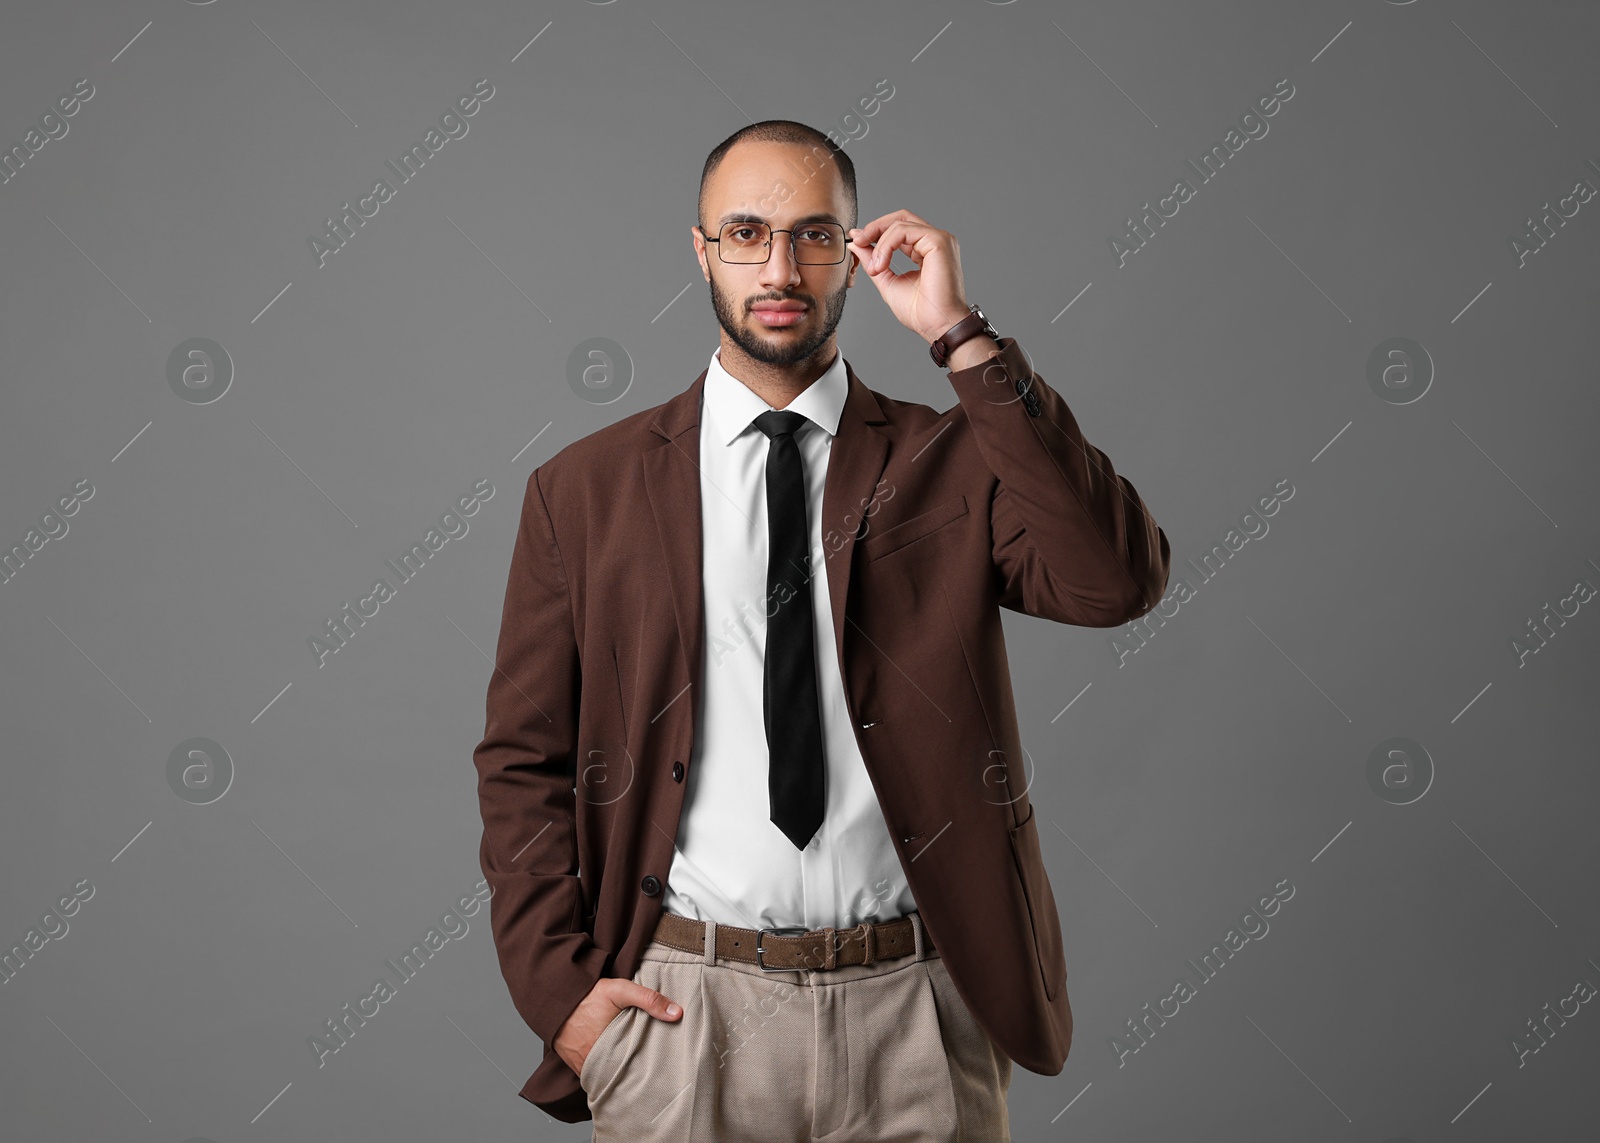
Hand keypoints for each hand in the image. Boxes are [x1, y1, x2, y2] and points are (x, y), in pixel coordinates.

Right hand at [554, 976, 682, 1077]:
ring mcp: (585, 1067)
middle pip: (623, 1074)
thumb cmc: (587, 996)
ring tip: (637, 1068)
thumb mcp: (620, 991)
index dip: (649, 1067)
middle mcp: (595, 1063)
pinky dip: (606, 1070)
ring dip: (620, 1071)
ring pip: (609, 1075)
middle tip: (653, 1068)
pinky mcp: (577, 1066)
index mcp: (610, 1048)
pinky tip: (617, 1063)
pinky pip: (595, 1074)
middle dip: (636, 1071)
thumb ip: (648, 999)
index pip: (636, 1068)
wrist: (554, 999)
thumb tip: (678, 1013)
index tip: (663, 1066)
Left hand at [848, 210, 971, 345]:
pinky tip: (882, 264)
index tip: (857, 240)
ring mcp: (939, 239)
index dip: (876, 231)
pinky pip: (904, 231)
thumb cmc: (920, 312)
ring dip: (879, 243)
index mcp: (926, 250)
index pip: (899, 228)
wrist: (937, 326)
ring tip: (874, 268)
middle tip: (858, 240)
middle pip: (901, 217)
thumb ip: (873, 260)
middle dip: (875, 227)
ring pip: (900, 223)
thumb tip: (856, 242)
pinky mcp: (938, 241)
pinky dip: (887, 245)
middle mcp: (935, 241)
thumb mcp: (887, 280)